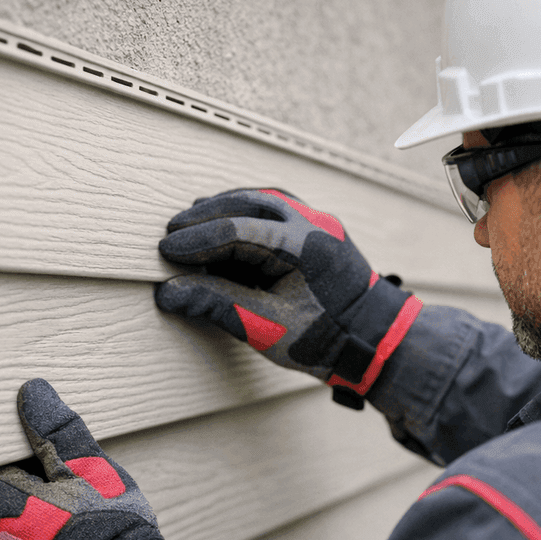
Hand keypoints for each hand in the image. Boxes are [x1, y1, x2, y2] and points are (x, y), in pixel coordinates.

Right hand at [155, 188, 422, 406]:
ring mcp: (319, 221)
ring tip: (191, 224)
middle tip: (170, 233)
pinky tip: (226, 225)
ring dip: (224, 209)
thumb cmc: (325, 339)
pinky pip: (277, 208)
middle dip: (204, 217)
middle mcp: (312, 224)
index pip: (237, 230)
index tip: (166, 251)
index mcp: (301, 247)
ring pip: (262, 199)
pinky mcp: (320, 228)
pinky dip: (246, 213)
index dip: (196, 240)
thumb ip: (216, 304)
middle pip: (247, 204)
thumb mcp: (265, 327)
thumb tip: (168, 292)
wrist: (374, 340)